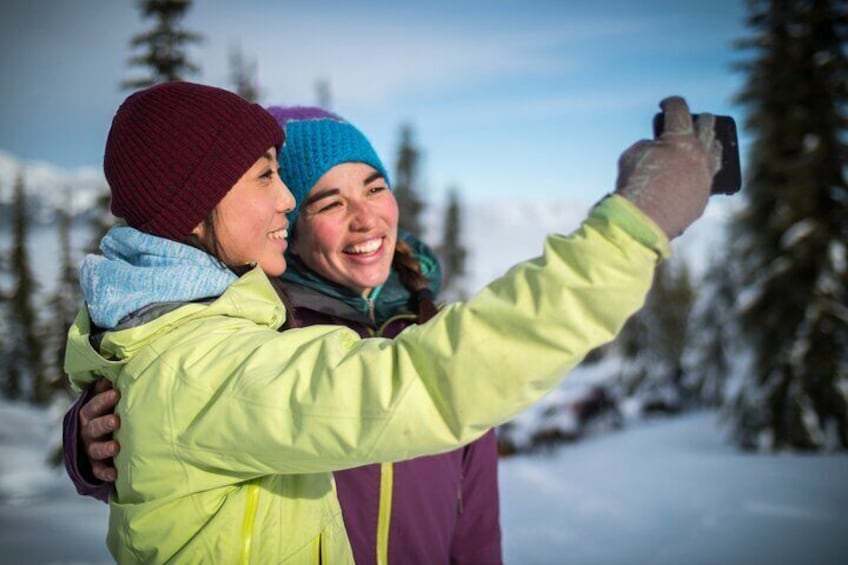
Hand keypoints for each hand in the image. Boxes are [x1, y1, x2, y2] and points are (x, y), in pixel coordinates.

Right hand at [79, 378, 120, 481]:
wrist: (100, 441)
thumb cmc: (107, 414)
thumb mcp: (106, 401)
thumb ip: (108, 387)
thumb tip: (115, 366)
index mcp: (89, 415)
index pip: (92, 406)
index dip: (103, 400)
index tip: (116, 393)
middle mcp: (88, 432)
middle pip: (92, 427)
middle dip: (104, 423)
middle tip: (117, 420)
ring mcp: (91, 449)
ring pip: (95, 450)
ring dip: (104, 448)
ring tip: (116, 447)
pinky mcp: (97, 466)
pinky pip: (99, 471)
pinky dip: (105, 473)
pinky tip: (114, 474)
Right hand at [615, 96, 721, 238]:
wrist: (641, 221)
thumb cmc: (633, 185)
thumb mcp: (633, 155)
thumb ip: (650, 145)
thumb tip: (659, 148)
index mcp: (679, 138)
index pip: (679, 108)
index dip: (670, 103)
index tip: (666, 105)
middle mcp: (699, 153)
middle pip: (707, 124)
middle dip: (698, 118)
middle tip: (689, 120)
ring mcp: (706, 175)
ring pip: (716, 149)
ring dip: (709, 142)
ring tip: (702, 143)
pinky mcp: (705, 195)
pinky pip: (709, 176)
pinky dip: (702, 170)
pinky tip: (695, 170)